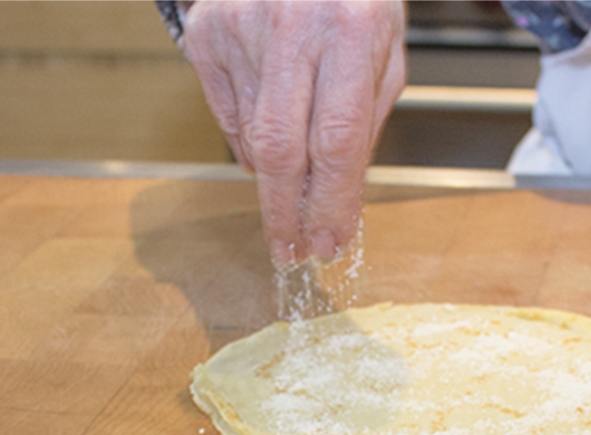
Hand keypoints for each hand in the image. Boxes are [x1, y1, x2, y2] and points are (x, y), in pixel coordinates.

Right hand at [182, 0, 406, 266]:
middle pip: (281, 150)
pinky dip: (250, 140)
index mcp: (350, 30)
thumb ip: (365, 125)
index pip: (337, 141)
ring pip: (252, 139)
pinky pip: (227, 116)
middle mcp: (290, 26)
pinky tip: (271, 127)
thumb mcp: (384, 52)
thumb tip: (339, 199)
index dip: (332, 202)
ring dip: (275, 176)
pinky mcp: (206, 33)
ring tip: (296, 175)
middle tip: (292, 251)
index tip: (329, 242)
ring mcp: (240, 27)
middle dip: (286, 213)